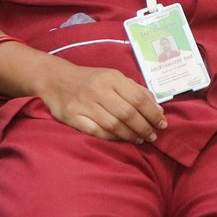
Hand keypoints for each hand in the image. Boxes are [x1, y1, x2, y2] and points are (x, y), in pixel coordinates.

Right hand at [35, 59, 166, 143]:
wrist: (55, 78)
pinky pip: (96, 132)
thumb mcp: (112, 76)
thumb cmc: (89, 79)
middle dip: (144, 127)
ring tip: (140, 139)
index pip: (137, 98)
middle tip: (153, 135)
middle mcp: (98, 90)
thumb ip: (134, 89)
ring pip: (113, 125)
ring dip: (130, 135)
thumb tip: (156, 106)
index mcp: (111, 78)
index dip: (152, 113)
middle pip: (127, 113)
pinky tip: (121, 139)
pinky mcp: (72, 117)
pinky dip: (112, 137)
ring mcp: (84, 104)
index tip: (162, 123)